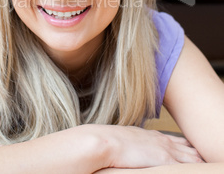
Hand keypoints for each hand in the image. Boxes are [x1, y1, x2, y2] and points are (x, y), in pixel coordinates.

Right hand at [85, 125, 202, 169]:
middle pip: (186, 146)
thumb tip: (128, 150)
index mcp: (150, 135)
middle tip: (197, 160)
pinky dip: (193, 168)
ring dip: (195, 161)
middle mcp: (160, 140)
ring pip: (191, 155)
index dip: (183, 145)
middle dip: (192, 153)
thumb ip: (132, 143)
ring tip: (199, 166)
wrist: (104, 142)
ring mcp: (164, 149)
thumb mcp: (123, 139)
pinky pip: (187, 165)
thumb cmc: (108, 142)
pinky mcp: (165, 159)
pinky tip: (195, 171)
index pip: (174, 139)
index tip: (187, 150)